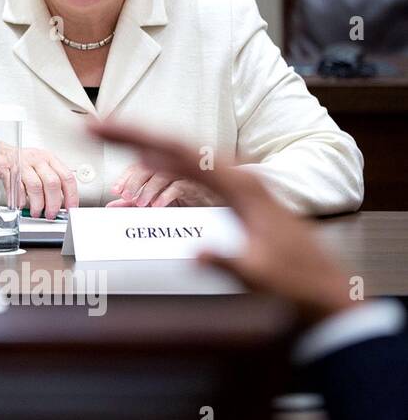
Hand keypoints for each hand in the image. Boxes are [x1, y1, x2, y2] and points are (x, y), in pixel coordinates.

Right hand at [0, 135, 78, 218]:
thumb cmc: (21, 164)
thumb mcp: (40, 167)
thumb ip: (51, 183)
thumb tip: (61, 204)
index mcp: (49, 158)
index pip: (67, 177)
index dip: (71, 195)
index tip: (70, 208)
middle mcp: (37, 159)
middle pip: (52, 182)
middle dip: (53, 203)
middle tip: (51, 214)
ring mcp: (22, 163)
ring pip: (35, 186)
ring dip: (37, 204)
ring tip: (36, 212)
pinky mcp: (7, 168)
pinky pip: (16, 187)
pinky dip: (20, 200)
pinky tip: (21, 205)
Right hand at [89, 120, 355, 324]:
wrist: (326, 292)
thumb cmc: (298, 282)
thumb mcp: (261, 275)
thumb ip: (228, 260)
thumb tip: (196, 253)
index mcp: (241, 187)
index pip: (179, 152)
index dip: (137, 137)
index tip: (105, 128)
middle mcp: (238, 178)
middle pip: (176, 144)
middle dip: (132, 133)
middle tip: (94, 127)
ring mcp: (238, 186)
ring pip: (182, 155)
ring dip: (145, 145)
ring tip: (110, 137)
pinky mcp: (235, 199)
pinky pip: (192, 172)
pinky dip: (163, 164)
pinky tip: (149, 164)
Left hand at [106, 163, 217, 208]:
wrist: (213, 206)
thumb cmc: (182, 200)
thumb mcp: (153, 201)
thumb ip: (133, 202)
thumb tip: (111, 206)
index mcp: (159, 167)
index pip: (138, 166)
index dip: (125, 177)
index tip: (115, 190)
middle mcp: (170, 167)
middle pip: (149, 167)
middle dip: (134, 181)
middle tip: (126, 196)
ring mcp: (183, 175)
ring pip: (163, 175)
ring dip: (149, 189)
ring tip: (141, 203)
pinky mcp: (196, 186)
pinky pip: (180, 187)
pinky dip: (166, 195)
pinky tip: (158, 205)